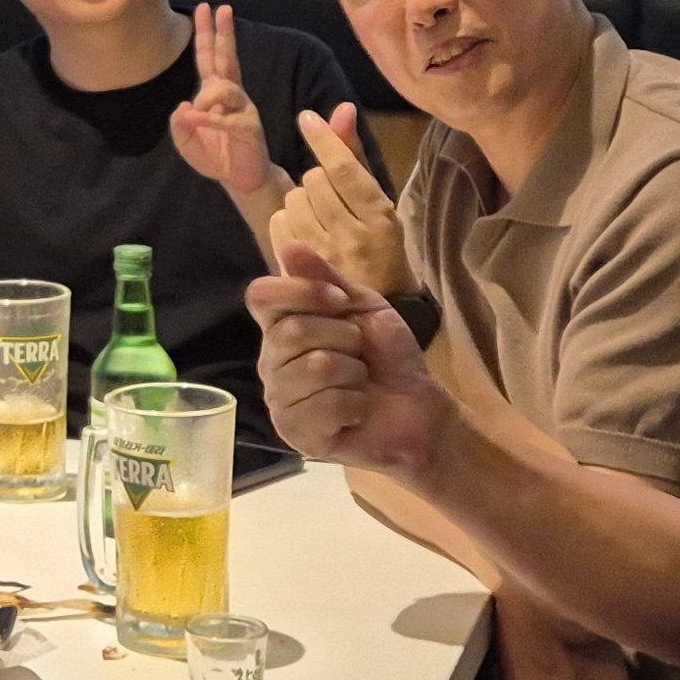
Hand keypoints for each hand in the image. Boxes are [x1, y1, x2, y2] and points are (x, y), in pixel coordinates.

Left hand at [165, 5, 273, 195]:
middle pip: (227, 59)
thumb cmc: (214, 155)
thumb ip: (179, 123)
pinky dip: (210, 119)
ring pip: (226, 88)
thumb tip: (183, 106)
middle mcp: (231, 96)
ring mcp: (243, 110)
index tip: (205, 8)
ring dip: (207, 97)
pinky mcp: (249, 129)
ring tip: (197, 112)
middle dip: (224, 33)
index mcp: (215, 93)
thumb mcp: (186, 139)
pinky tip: (198, 118)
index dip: (207, 33)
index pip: (210, 57)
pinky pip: (227, 119)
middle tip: (223, 8)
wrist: (239, 180)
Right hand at [247, 246, 456, 481]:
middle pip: (291, 331)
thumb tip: (288, 245)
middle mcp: (272, 362)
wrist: (419, 409)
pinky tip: (356, 412)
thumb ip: (326, 278)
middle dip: (343, 337)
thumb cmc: (388, 357)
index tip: (340, 301)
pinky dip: (355, 405)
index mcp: (282, 326)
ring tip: (358, 384)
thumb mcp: (364, 307)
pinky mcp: (295, 434)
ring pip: (313, 368)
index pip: (261, 296)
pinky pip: (325, 406)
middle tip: (359, 352)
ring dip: (352, 373)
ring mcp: (280, 400)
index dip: (301, 292)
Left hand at [268, 106, 410, 298]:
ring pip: (294, 199)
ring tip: (318, 217)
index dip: (322, 139)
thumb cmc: (381, 250)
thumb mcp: (378, 204)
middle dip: (318, 181)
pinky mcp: (298, 270)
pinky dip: (287, 219)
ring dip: (302, 200)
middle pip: (314, 180)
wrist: (372, 310)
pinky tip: (303, 231)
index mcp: (380, 217)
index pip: (343, 169)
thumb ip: (355, 158)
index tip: (306, 118)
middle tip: (331, 200)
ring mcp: (323, 255)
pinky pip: (279, 222)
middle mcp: (352, 235)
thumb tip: (342, 109)